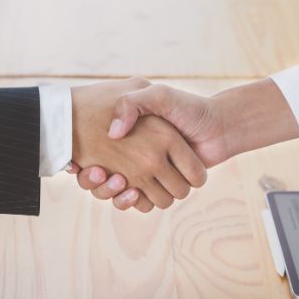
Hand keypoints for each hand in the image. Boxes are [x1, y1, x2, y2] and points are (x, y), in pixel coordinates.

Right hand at [70, 78, 206, 211]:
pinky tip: (131, 191)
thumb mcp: (158, 95)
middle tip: (100, 172)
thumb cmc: (189, 108)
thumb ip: (133, 103)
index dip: (85, 164)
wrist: (218, 127)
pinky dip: (132, 202)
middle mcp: (136, 157)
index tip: (80, 164)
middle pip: (104, 180)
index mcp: (129, 137)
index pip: (92, 157)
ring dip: (115, 193)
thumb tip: (113, 133)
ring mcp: (148, 174)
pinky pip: (139, 203)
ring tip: (116, 179)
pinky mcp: (160, 188)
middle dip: (101, 182)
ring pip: (120, 194)